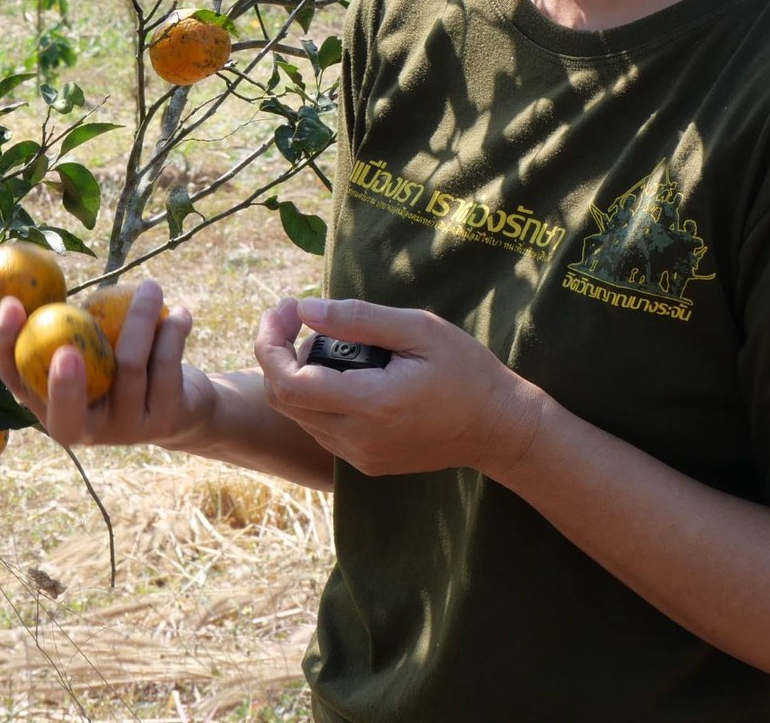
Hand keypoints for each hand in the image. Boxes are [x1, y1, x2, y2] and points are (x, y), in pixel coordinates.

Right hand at [0, 280, 214, 448]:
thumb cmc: (123, 362)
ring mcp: (126, 431)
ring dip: (141, 316)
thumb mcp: (92, 345)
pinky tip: (180, 313)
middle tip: (66, 347)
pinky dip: (172, 331)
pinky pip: (165, 366)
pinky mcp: (165, 422)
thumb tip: (28, 273)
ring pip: (129, 369)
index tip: (11, 303)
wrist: (185, 405)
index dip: (5, 346)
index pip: (17, 383)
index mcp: (53, 407)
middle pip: (66, 415)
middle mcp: (86, 431)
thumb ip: (64, 324)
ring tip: (151, 285)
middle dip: (64, 384)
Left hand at [254, 296, 544, 477]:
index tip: (285, 308)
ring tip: (324, 337)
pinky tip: (341, 369)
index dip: (270, 342)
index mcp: (371, 404)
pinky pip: (321, 428)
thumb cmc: (466, 370)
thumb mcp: (419, 329)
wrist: (499, 428)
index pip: (288, 382)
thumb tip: (306, 309)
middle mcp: (359, 439)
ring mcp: (361, 456)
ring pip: (299, 416)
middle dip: (276, 353)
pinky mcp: (367, 463)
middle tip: (297, 315)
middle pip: (283, 400)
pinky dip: (315, 395)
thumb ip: (358, 318)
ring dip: (295, 374)